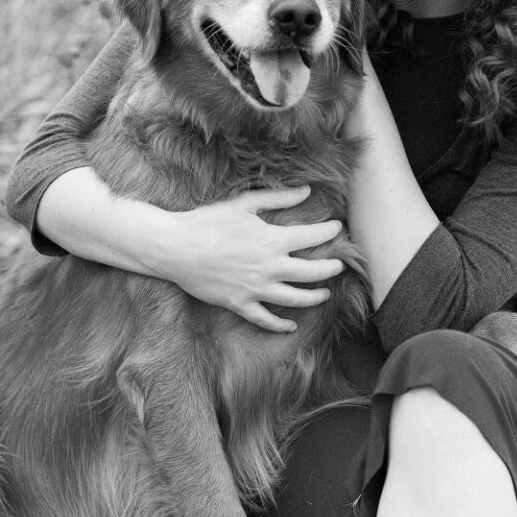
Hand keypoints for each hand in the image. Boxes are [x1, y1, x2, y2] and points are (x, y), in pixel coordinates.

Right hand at [162, 186, 344, 332]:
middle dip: (330, 268)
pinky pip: (265, 320)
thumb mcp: (245, 203)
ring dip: (315, 297)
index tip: (337, 228)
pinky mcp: (240, 304)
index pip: (313, 237)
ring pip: (295, 299)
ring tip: (325, 293)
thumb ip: (279, 198)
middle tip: (339, 265)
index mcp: (273, 240)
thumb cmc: (209, 221)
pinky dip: (280, 325)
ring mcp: (255, 289)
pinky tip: (291, 326)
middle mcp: (269, 268)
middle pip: (312, 273)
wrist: (176, 248)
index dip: (329, 232)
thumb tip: (307, 191)